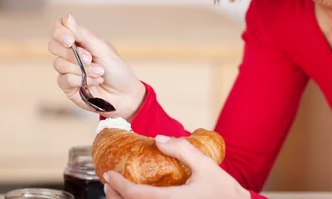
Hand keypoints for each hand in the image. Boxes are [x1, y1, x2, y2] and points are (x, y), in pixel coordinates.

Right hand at [48, 14, 145, 119]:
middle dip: (72, 53)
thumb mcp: (102, 49)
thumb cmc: (117, 69)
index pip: (57, 28)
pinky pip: (65, 79)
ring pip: (59, 64)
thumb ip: (83, 35)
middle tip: (90, 58)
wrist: (125, 94)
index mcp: (78, 40)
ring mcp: (67, 70)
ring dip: (83, 69)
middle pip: (53, 46)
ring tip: (100, 72)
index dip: (58, 31)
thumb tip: (67, 18)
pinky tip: (95, 82)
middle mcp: (69, 54)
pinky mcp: (67, 86)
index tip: (70, 39)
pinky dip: (82, 80)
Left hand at [102, 135, 250, 198]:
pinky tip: (137, 197)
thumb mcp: (205, 165)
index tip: (108, 174)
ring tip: (118, 191)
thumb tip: (159, 138)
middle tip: (109, 182)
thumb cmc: (224, 191)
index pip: (136, 195)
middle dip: (115, 196)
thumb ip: (182, 150)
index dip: (118, 185)